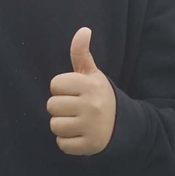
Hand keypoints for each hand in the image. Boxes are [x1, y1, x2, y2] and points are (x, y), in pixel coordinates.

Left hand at [47, 27, 115, 155]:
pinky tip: (79, 135)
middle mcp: (91, 105)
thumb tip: (83, 29)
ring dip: (62, 125)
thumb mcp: (92, 74)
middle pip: (51, 106)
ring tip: (76, 122)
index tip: (74, 93)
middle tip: (75, 108)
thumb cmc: (99, 95)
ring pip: (55, 125)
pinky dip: (67, 142)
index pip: (55, 85)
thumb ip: (81, 53)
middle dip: (60, 108)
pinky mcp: (90, 145)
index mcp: (90, 85)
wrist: (122, 125)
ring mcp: (91, 126)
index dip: (61, 89)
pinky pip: (62, 144)